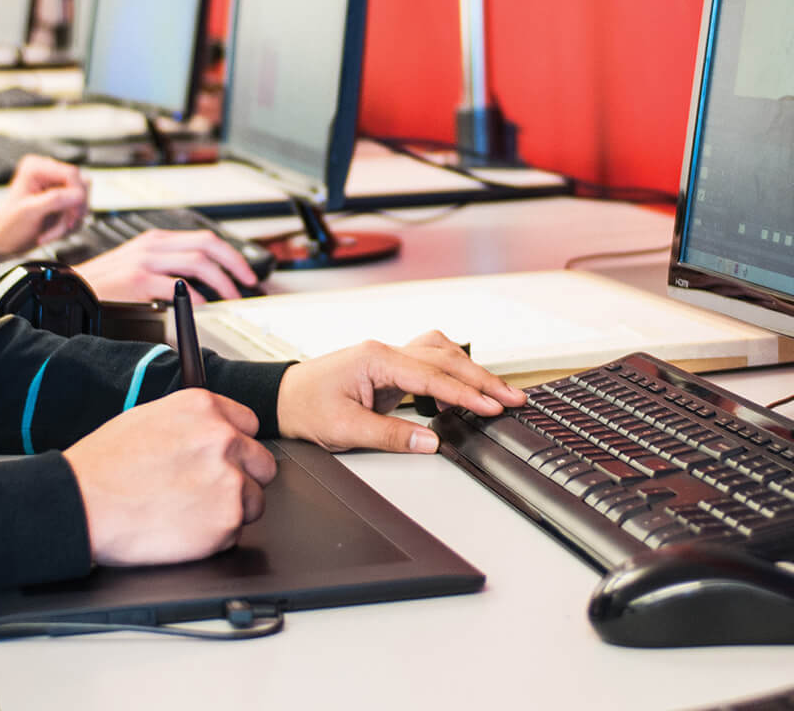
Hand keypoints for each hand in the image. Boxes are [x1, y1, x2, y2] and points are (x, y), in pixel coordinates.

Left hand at [0, 155, 88, 257]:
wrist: (3, 240)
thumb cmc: (7, 226)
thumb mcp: (28, 212)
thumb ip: (54, 200)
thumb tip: (77, 195)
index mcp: (36, 168)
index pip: (71, 174)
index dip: (77, 194)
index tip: (73, 213)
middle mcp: (48, 174)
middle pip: (81, 187)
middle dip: (73, 211)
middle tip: (63, 225)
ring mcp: (56, 188)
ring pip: (82, 202)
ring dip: (70, 221)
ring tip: (51, 232)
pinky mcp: (62, 201)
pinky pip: (78, 212)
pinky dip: (69, 225)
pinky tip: (53, 231)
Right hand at [63, 388, 277, 565]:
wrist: (82, 504)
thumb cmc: (103, 465)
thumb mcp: (148, 418)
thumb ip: (190, 423)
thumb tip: (209, 432)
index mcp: (203, 408)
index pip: (249, 425)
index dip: (235, 447)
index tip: (223, 460)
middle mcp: (222, 438)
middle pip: (261, 464)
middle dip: (240, 479)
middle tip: (206, 492)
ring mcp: (228, 480)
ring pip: (253, 500)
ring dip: (229, 510)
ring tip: (188, 512)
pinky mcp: (225, 521)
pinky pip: (235, 532)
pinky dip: (214, 537)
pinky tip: (182, 529)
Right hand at [73, 229, 257, 302]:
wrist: (74, 288)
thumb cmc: (106, 282)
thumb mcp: (139, 263)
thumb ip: (167, 265)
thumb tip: (202, 281)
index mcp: (156, 239)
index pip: (205, 238)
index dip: (230, 254)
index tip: (244, 272)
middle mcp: (154, 245)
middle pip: (208, 245)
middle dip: (234, 264)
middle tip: (247, 283)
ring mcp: (145, 261)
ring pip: (198, 262)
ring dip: (221, 282)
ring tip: (230, 297)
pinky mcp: (137, 280)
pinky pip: (176, 286)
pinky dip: (194, 297)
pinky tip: (202, 306)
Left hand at [276, 330, 526, 453]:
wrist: (281, 398)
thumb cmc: (305, 408)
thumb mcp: (346, 429)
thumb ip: (391, 435)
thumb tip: (430, 442)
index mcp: (376, 359)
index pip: (432, 375)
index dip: (466, 393)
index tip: (492, 406)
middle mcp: (385, 351)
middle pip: (445, 358)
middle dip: (480, 378)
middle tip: (512, 398)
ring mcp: (388, 357)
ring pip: (440, 354)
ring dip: (469, 371)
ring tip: (496, 393)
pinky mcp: (389, 368)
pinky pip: (429, 363)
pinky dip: (451, 375)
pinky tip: (460, 396)